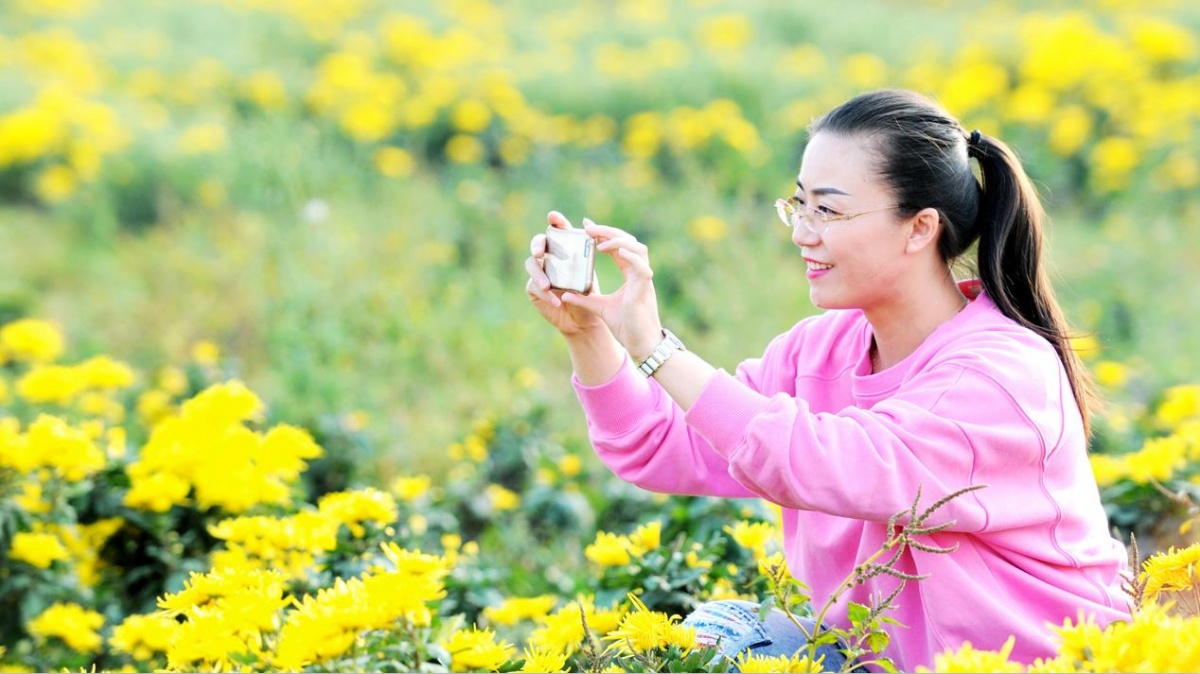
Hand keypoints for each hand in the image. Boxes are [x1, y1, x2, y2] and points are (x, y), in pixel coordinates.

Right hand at [524, 211, 606, 336]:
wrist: (583, 319)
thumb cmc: (587, 293)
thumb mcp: (588, 272)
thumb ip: (586, 252)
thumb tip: (586, 223)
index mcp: (564, 250)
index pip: (558, 230)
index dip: (555, 221)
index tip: (553, 216)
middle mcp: (549, 257)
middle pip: (537, 243)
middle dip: (537, 244)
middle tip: (539, 252)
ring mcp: (539, 272)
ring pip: (531, 264)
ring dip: (538, 274)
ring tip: (547, 285)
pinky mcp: (533, 288)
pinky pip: (534, 286)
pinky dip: (545, 294)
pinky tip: (555, 301)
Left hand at [559, 219, 663, 360]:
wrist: (641, 344)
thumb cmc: (626, 327)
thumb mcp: (600, 308)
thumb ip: (584, 300)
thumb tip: (565, 295)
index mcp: (631, 274)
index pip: (618, 247)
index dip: (604, 234)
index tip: (586, 226)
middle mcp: (639, 272)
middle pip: (628, 241)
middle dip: (608, 231)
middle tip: (587, 227)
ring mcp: (643, 279)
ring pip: (637, 248)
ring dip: (618, 240)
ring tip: (598, 242)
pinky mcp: (645, 288)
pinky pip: (641, 266)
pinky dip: (630, 256)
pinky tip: (615, 251)